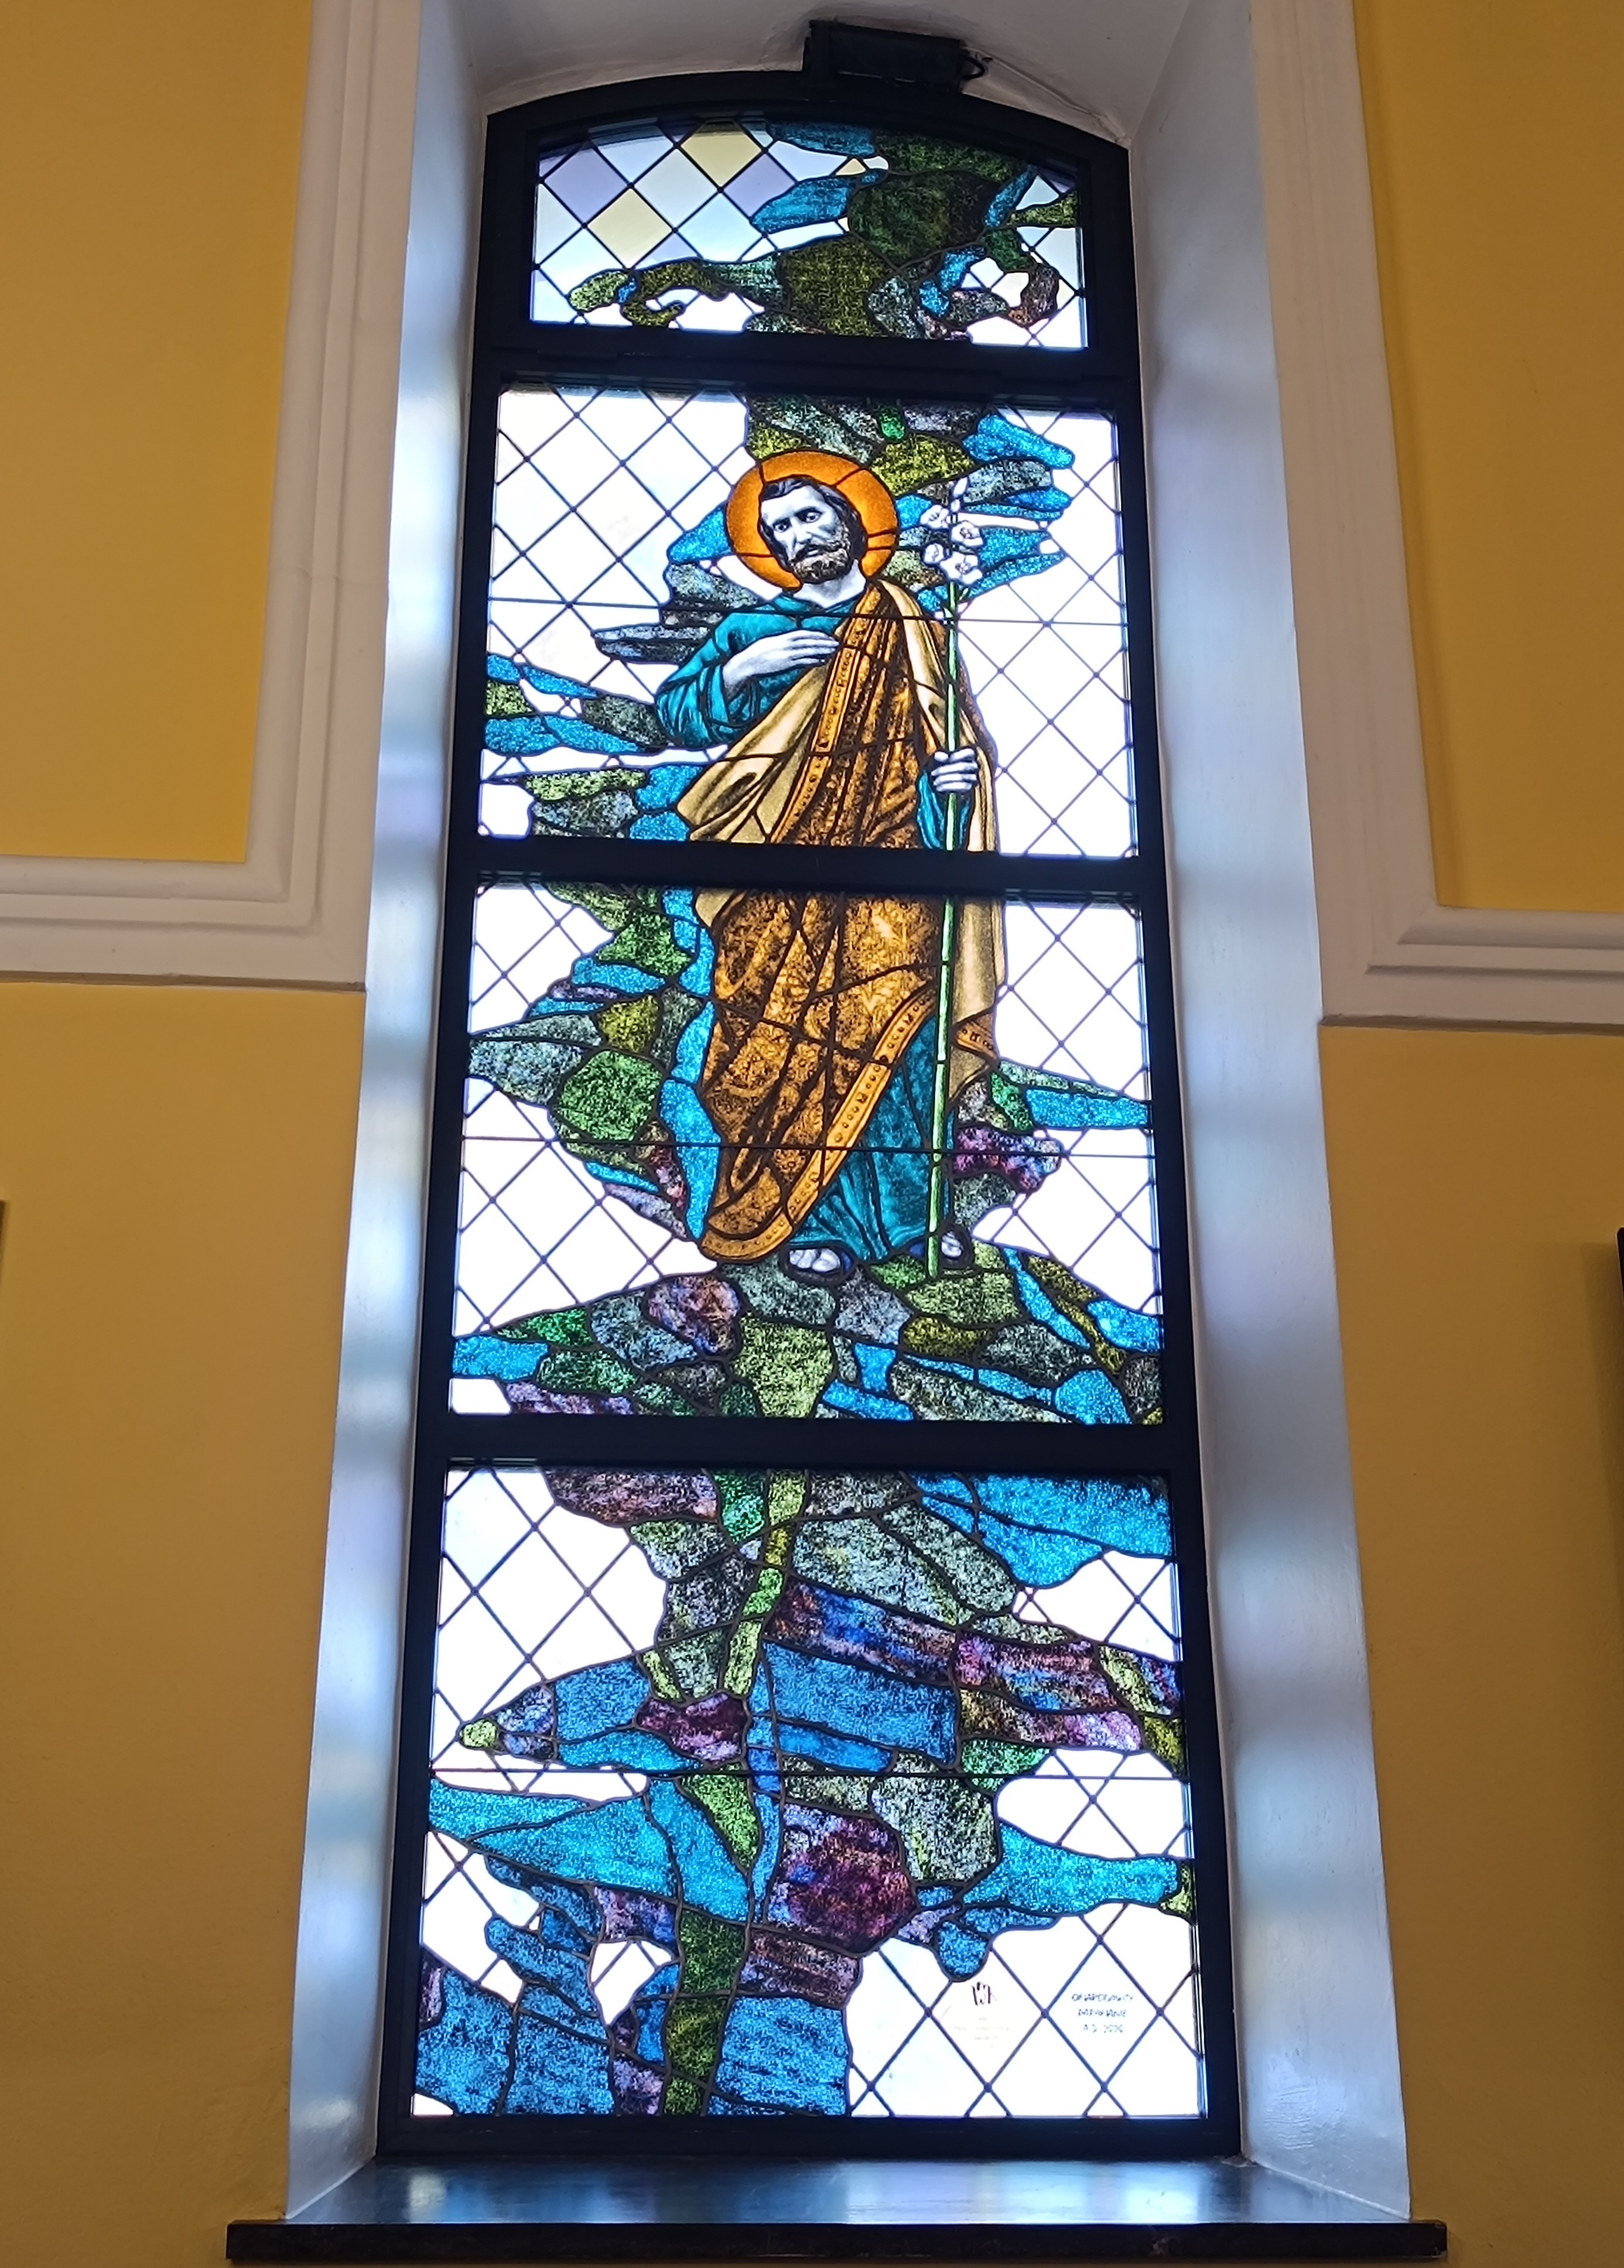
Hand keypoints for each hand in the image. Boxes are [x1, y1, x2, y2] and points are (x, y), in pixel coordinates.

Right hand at [720, 628, 839, 695]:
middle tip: (837, 643)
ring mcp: (787, 655)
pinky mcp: (786, 665)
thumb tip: (794, 640)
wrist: (747, 663)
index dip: (817, 634)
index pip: (805, 633)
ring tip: (834, 651)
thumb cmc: (757, 653)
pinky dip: (814, 661)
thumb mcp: (770, 642)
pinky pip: (804, 662)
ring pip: (810, 651)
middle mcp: (787, 644)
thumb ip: (784, 641)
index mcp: (783, 637)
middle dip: (825, 642)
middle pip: (810, 641)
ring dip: (823, 650)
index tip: (827, 636)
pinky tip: (822, 661)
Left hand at [929, 746, 979, 796]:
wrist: (944, 783)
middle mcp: (974, 766)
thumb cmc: (943, 768)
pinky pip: (961, 787)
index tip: (948, 759)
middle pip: (963, 766)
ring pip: (961, 777)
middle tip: (933, 773)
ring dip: (945, 779)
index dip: (959, 755)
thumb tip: (937, 755)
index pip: (969, 753)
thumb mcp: (940, 760)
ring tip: (935, 782)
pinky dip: (948, 787)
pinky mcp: (970, 788)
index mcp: (970, 755)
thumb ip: (940, 757)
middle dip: (946, 770)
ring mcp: (973, 778)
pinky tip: (939, 788)